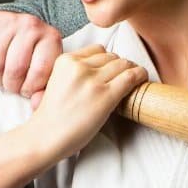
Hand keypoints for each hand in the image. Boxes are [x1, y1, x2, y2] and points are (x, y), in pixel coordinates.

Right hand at [0, 9, 62, 104]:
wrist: (15, 27)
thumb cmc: (32, 54)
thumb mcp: (46, 69)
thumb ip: (45, 89)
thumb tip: (35, 102)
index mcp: (51, 38)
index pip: (40, 71)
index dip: (30, 88)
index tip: (26, 90)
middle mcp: (31, 24)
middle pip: (15, 69)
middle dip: (10, 85)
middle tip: (11, 85)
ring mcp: (7, 20)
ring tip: (0, 77)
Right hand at [26, 44, 147, 161]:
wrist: (45, 137)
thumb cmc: (52, 116)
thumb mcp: (57, 82)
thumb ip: (75, 72)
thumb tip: (104, 68)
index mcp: (65, 60)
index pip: (97, 50)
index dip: (107, 60)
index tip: (111, 71)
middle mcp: (79, 66)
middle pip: (112, 56)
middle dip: (120, 66)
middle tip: (124, 78)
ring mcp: (92, 81)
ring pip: (124, 64)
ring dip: (131, 70)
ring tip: (134, 80)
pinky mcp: (105, 96)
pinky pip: (131, 77)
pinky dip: (140, 76)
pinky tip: (142, 80)